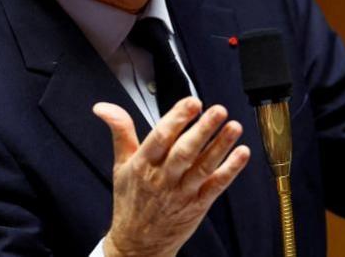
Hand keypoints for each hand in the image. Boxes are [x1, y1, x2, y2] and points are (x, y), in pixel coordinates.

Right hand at [94, 98, 249, 256]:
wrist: (138, 244)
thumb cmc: (130, 201)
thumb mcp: (120, 165)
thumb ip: (120, 132)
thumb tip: (103, 107)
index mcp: (143, 165)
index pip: (160, 138)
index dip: (176, 119)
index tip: (192, 103)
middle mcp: (163, 178)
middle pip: (184, 152)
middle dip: (202, 130)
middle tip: (218, 110)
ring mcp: (182, 193)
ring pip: (203, 167)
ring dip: (220, 146)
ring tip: (234, 126)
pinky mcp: (198, 205)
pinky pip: (216, 186)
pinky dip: (230, 170)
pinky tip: (242, 154)